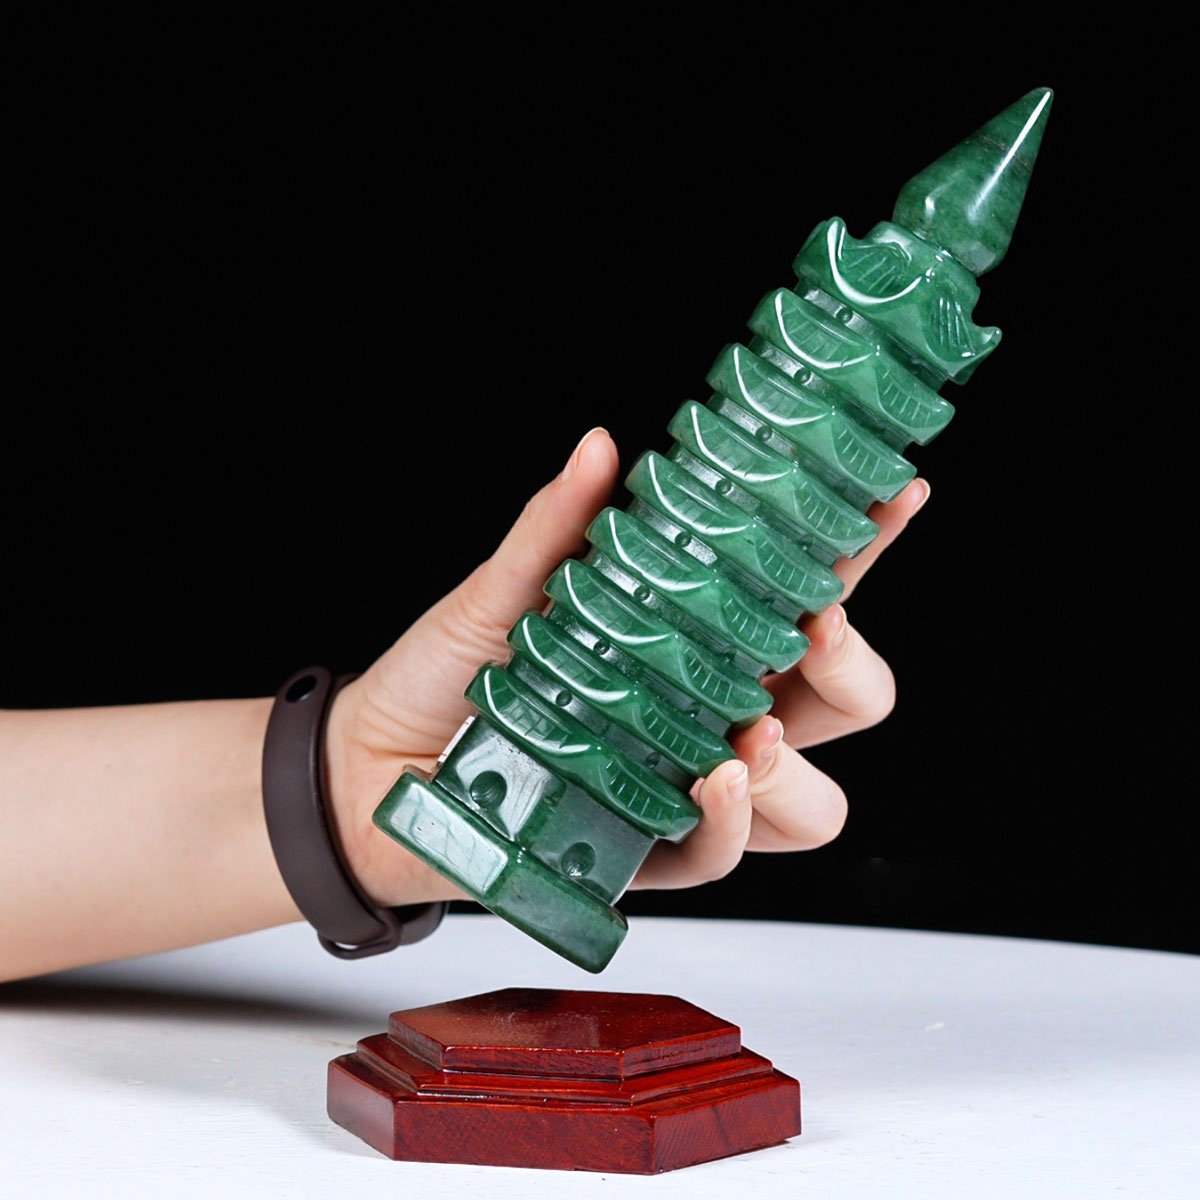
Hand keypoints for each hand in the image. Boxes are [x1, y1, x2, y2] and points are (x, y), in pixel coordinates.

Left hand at [324, 428, 928, 905]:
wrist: (371, 770)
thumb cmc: (450, 676)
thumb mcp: (502, 591)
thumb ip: (557, 526)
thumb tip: (600, 447)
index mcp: (697, 643)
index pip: (804, 596)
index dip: (861, 551)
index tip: (892, 495)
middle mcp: (712, 716)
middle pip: (847, 708)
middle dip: (856, 672)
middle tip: (815, 630)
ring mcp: (688, 790)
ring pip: (812, 803)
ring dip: (797, 764)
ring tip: (749, 730)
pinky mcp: (647, 856)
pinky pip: (722, 856)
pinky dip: (728, 821)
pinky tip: (710, 779)